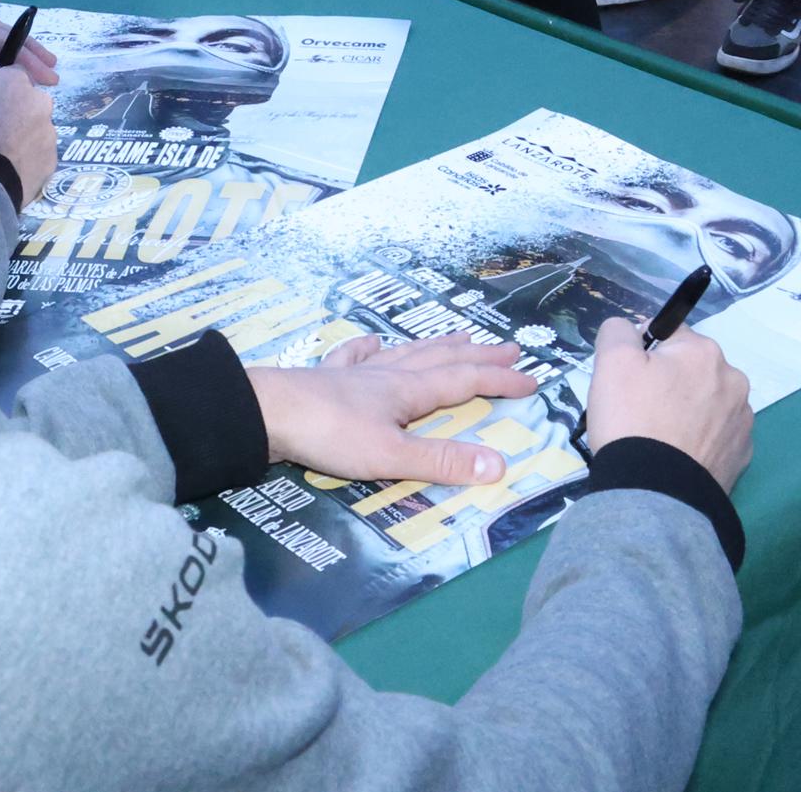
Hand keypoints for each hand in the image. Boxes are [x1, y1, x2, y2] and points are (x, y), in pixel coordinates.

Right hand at [0, 64, 58, 205]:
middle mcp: (40, 100)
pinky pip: (41, 154)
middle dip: (20, 112)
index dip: (2, 90)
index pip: (14, 74)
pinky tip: (11, 171)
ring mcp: (50, 131)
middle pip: (32, 101)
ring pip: (39, 129)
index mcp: (14, 81)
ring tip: (2, 156)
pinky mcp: (54, 159)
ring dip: (26, 137)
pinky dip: (31, 159)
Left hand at [249, 333, 538, 487]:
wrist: (268, 412)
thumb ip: (442, 462)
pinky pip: (354, 356)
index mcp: (409, 391)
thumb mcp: (392, 457)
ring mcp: (357, 373)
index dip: (500, 380)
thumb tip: (499, 464)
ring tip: (459, 335)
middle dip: (479, 356)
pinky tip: (372, 341)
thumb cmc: (330, 435)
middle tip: (509, 347)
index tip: (531, 378)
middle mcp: (389, 374)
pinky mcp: (326, 377)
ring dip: (437, 346)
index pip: (465, 382)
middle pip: (442, 359)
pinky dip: (368, 348)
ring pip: (406, 353)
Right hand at [583, 316, 752, 493]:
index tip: (628, 379)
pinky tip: (678, 455)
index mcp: (704, 352)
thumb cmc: (632, 421)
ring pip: (706, 403)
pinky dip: (699, 441)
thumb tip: (631, 329)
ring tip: (660, 437)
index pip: (670, 335)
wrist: (656, 494)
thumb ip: (619, 331)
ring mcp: (742, 421)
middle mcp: (733, 381)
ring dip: (688, 410)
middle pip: (692, 370)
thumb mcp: (611, 362)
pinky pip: (716, 436)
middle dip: (669, 382)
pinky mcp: (742, 456)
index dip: (644, 354)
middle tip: (640, 410)